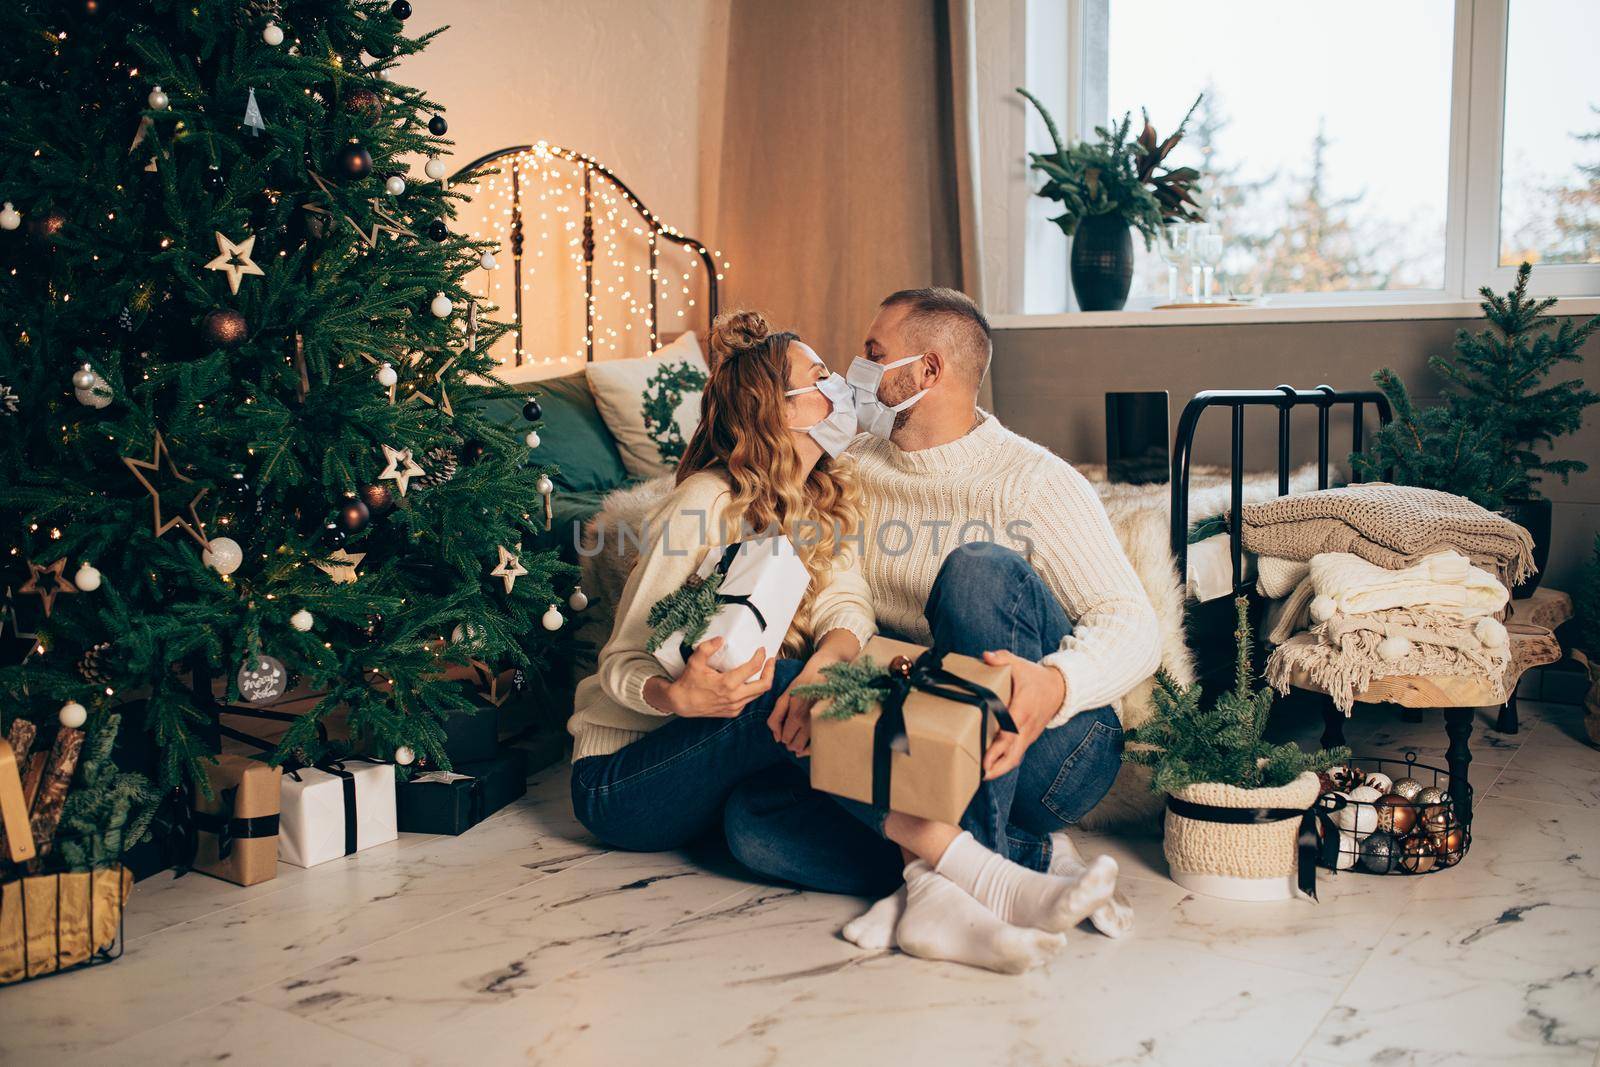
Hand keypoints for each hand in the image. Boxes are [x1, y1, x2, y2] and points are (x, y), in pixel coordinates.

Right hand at [662, 638, 774, 717]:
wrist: (682, 703)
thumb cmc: (689, 682)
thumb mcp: (695, 661)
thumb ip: (707, 648)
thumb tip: (721, 639)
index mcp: (728, 683)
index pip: (753, 668)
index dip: (761, 657)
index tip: (762, 650)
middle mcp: (735, 697)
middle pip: (764, 685)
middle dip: (771, 671)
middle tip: (771, 660)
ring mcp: (735, 706)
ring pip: (758, 694)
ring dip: (763, 680)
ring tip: (764, 669)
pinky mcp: (733, 712)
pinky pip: (749, 700)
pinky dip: (753, 690)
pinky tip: (749, 682)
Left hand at [768, 648, 848, 755]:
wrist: (826, 668)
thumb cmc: (804, 681)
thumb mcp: (786, 694)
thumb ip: (776, 716)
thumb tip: (776, 738)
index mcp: (796, 713)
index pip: (785, 737)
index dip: (783, 735)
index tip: (785, 730)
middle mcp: (809, 721)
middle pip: (795, 745)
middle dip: (791, 742)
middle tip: (793, 734)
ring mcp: (821, 723)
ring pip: (807, 747)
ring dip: (801, 745)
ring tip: (800, 737)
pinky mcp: (831, 722)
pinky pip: (819, 744)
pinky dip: (812, 749)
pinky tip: (808, 746)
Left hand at [980, 650, 1065, 779]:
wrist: (1061, 689)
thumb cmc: (1036, 677)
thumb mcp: (1019, 664)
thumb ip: (1002, 659)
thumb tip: (986, 656)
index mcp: (1023, 708)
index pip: (1010, 729)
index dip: (998, 744)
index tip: (985, 756)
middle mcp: (1027, 725)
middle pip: (1013, 751)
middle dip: (998, 764)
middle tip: (982, 773)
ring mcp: (1029, 734)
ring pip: (1016, 756)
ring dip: (1001, 768)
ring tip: (984, 776)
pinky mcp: (1029, 737)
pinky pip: (1018, 753)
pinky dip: (1006, 762)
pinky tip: (992, 768)